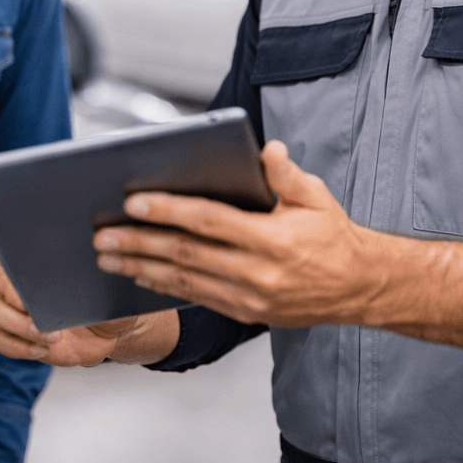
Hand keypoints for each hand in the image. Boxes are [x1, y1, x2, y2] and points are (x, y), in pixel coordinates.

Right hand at [0, 265, 143, 366]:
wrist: (104, 333)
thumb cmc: (105, 304)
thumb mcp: (110, 292)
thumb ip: (98, 282)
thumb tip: (91, 268)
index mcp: (39, 261)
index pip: (16, 255)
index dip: (19, 272)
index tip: (36, 291)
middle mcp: (19, 280)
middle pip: (0, 283)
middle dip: (18, 304)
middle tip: (43, 322)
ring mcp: (11, 307)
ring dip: (17, 327)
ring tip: (48, 339)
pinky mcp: (12, 334)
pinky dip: (17, 346)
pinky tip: (41, 350)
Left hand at [93, 140, 374, 328]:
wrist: (360, 288)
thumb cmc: (334, 236)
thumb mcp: (317, 197)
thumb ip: (287, 174)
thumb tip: (266, 149)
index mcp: (274, 240)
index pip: (209, 221)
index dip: (169, 210)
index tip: (134, 201)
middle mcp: (258, 273)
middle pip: (186, 254)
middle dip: (139, 243)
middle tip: (102, 235)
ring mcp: (250, 298)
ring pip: (184, 280)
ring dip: (141, 268)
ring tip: (107, 256)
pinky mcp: (246, 313)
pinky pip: (197, 297)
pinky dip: (164, 286)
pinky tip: (139, 275)